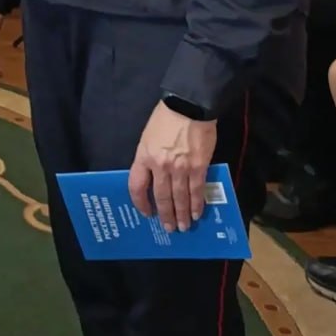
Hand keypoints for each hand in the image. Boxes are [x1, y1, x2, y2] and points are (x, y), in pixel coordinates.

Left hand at [128, 101, 217, 231]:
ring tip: (184, 226)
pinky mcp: (199, 167)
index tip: (146, 213)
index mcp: (143, 157)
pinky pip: (197, 191)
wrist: (188, 107)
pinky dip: (197, 204)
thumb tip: (153, 178)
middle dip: (166, 215)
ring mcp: (180, 168)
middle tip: (170, 228)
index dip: (141, 203)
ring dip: (183, 214)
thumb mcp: (147, 138)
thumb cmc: (165, 120)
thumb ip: (148, 158)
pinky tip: (197, 213)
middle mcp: (160, 166)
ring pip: (180, 198)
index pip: (136, 186)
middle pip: (161, 197)